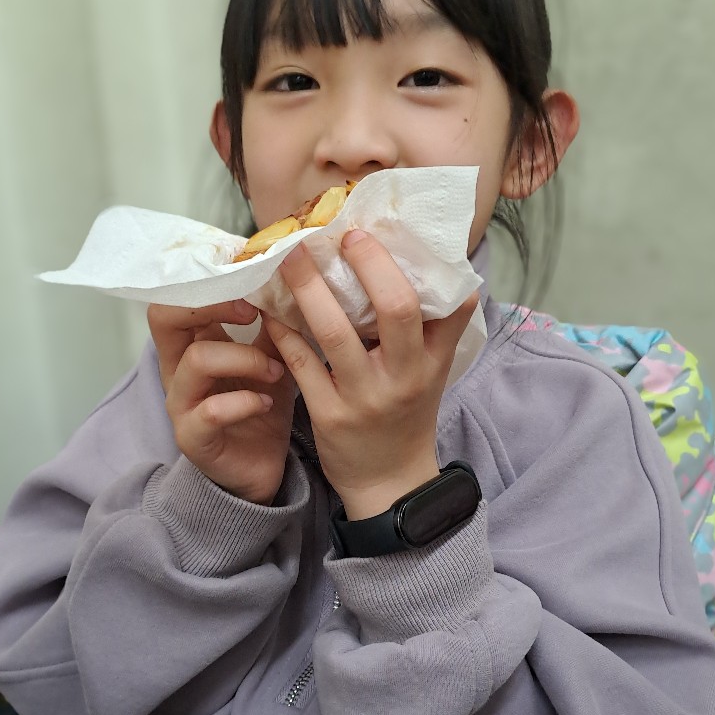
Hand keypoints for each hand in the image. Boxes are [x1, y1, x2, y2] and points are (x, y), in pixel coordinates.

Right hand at [148, 299, 295, 504]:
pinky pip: (212, 410)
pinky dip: (245, 402)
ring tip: (277, 371)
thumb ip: (274, 325)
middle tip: (253, 313)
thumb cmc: (262, 407)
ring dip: (246, 358)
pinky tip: (266, 403)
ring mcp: (181, 404)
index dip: (209, 281)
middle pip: (165, 317)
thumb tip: (293, 281)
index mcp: (192, 344)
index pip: (177, 296)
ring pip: (197, 359)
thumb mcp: (273, 358)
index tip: (253, 279)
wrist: (262, 468)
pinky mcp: (193, 437)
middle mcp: (177, 370)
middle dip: (212, 306)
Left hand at [263, 231, 478, 519]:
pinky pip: (301, 365)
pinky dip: (283, 332)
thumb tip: (445, 265)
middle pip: (393, 309)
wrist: (389, 481)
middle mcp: (402, 376)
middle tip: (340, 235)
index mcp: (430, 360)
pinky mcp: (329, 416)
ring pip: (335, 333)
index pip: (441, 305)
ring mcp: (364, 397)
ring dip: (309, 289)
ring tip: (291, 257)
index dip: (408, 265)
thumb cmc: (409, 412)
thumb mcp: (434, 370)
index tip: (371, 233)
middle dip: (367, 264)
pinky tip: (270, 308)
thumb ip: (440, 324)